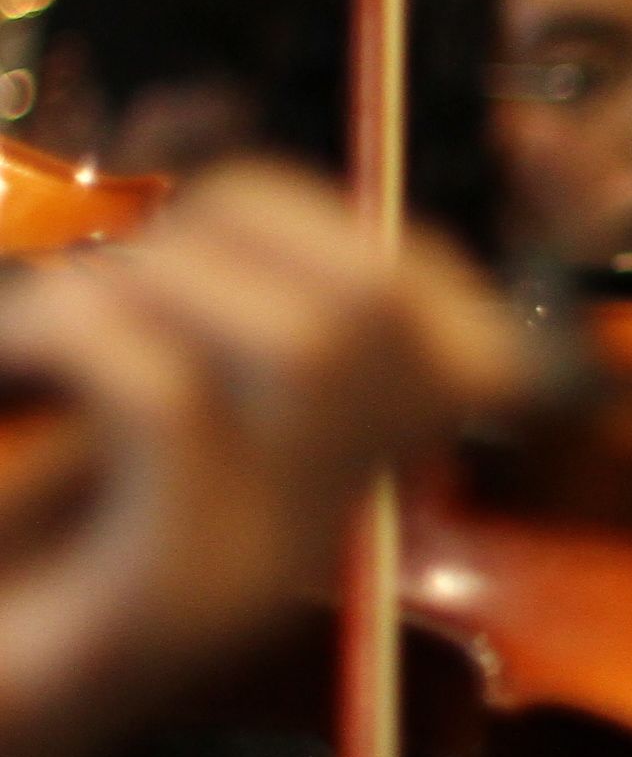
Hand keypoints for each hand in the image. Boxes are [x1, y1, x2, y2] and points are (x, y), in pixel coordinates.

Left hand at [0, 165, 523, 756]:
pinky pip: (177, 395)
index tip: (218, 236)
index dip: (358, 233)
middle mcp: (316, 520)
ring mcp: (257, 562)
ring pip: (319, 338)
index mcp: (316, 478)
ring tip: (48, 322)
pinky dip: (78, 329)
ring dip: (155, 278)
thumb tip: (197, 157)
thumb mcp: (88, 431)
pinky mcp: (173, 599)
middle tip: (127, 268)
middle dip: (251, 224)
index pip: (463, 328)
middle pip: (394, 302)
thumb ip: (163, 323)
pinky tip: (13, 354)